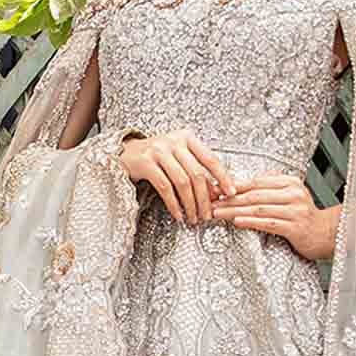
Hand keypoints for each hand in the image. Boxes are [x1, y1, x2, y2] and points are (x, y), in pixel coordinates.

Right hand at [119, 127, 236, 226]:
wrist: (125, 153)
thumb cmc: (156, 156)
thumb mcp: (178, 157)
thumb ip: (196, 170)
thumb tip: (215, 192)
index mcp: (187, 138)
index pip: (211, 159)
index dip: (223, 177)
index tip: (230, 192)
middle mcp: (174, 142)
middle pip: (197, 174)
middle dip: (204, 198)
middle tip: (207, 214)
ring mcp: (159, 151)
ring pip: (182, 182)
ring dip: (190, 204)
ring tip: (193, 217)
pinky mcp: (146, 163)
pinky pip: (165, 187)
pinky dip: (174, 204)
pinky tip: (178, 214)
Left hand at [208, 173, 339, 261]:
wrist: (327, 233)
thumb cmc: (304, 216)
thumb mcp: (290, 195)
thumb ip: (271, 187)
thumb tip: (244, 184)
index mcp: (290, 182)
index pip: (256, 182)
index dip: (234, 186)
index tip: (216, 190)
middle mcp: (293, 194)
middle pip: (255, 195)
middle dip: (230, 199)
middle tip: (212, 202)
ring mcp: (295, 211)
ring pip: (258, 208)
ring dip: (235, 211)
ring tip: (218, 213)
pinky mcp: (295, 227)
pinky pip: (268, 223)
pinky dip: (250, 222)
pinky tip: (237, 221)